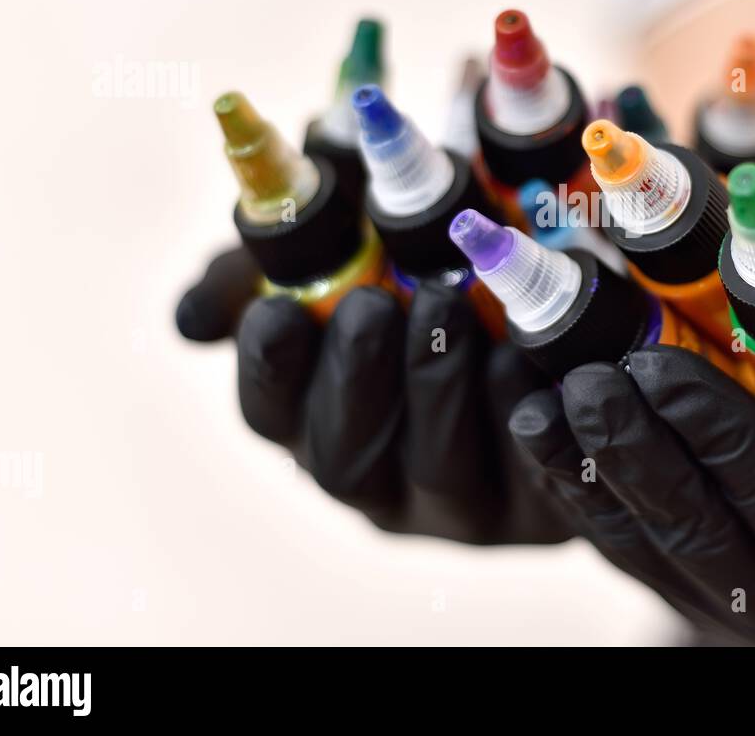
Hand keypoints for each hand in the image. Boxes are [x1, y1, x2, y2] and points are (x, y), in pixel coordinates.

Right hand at [176, 247, 571, 544]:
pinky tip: (520, 355)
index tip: (277, 308)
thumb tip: (196, 319)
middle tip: (370, 303)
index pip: (270, 415)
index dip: (267, 370)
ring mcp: (460, 502)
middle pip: (345, 457)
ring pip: (437, 468)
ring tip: (451, 303)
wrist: (558, 312)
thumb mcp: (349, 251)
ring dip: (436, 386)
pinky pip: (529, 470)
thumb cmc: (427, 275)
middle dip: (354, 377)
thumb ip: (275, 261)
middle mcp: (381, 476)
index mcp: (318, 418)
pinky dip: (523, 412)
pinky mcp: (540, 502)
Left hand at [508, 273, 754, 642]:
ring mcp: (726, 604)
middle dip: (633, 454)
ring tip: (545, 401)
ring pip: (641, 544)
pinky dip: (573, 480)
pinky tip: (539, 421)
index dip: (715, 433)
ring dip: (584, 471)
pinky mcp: (675, 582)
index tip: (658, 365)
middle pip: (697, 534)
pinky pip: (615, 539)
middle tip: (588, 380)